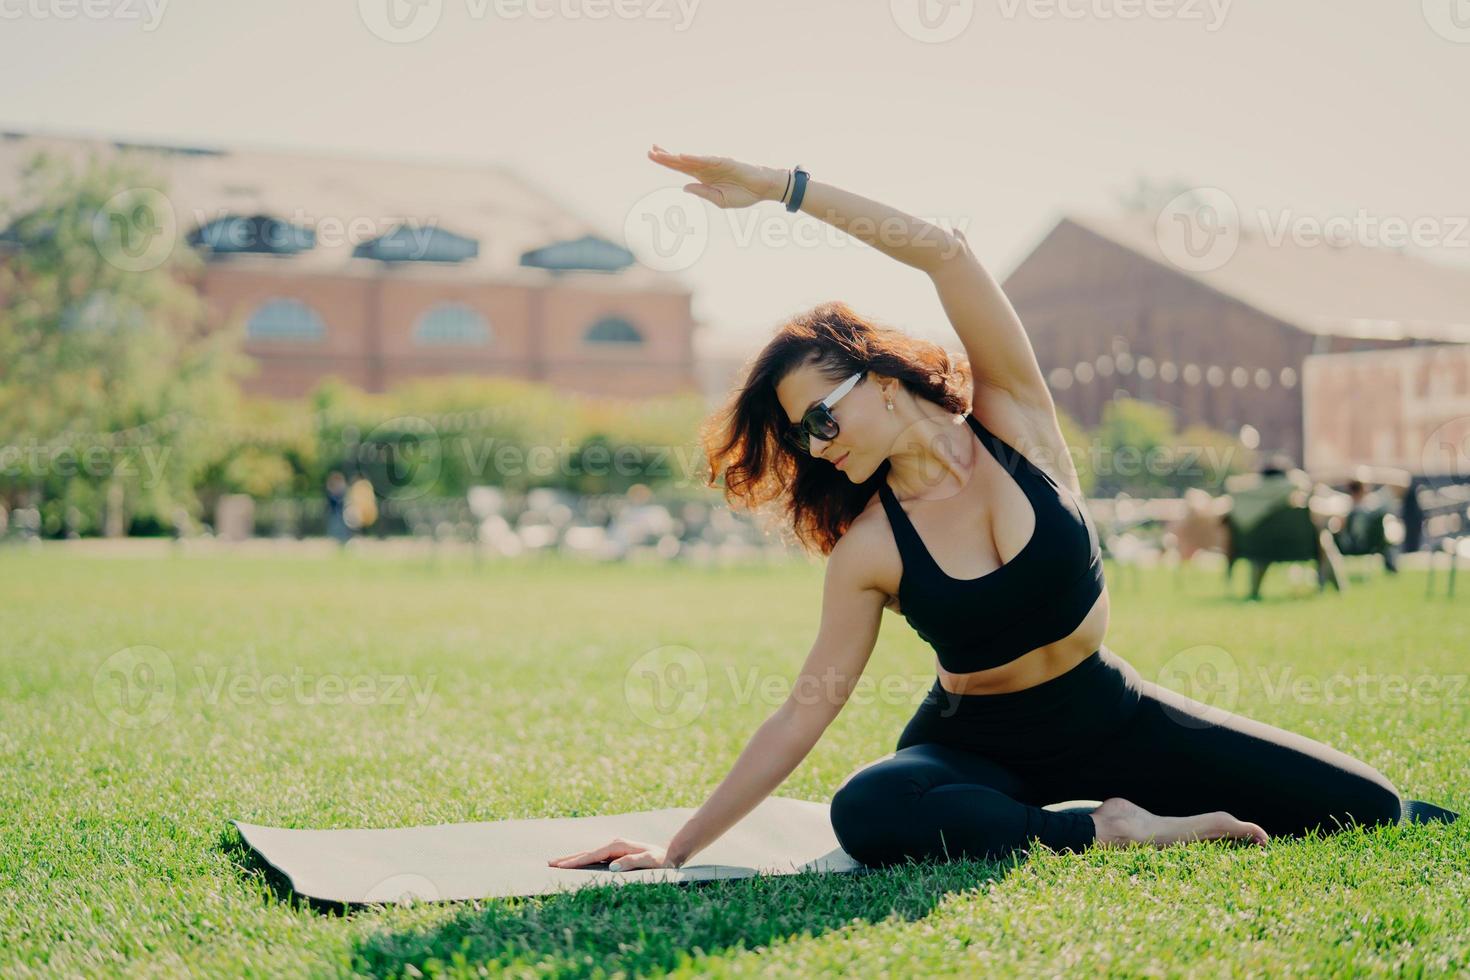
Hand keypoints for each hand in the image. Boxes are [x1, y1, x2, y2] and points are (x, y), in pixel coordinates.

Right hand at [547, 837, 675, 871]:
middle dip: (568, 858)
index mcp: (618, 846)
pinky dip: (582, 860)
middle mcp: (614, 844)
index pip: (592, 855)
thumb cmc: (661, 861)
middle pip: (586, 852)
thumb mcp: (649, 862)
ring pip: (589, 854)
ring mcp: (614, 848)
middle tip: (550, 863)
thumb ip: (631, 863)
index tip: (561, 866)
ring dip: (573, 859)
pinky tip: (576, 864)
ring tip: (557, 863)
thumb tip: (611, 867)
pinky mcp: (615, 854)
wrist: (670, 855)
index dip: (576, 861)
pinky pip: (595, 858)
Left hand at [647, 144, 784, 209]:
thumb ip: (702, 193)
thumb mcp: (720, 200)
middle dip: (666, 156)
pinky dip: (695, 158)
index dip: (667, 162)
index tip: (653, 155)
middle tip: (650, 151)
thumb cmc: (744, 194)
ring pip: (691, 160)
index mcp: (703, 178)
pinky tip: (683, 157)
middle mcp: (706, 169)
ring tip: (659, 153)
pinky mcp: (725, 162)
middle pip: (681, 162)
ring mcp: (714, 164)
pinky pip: (707, 160)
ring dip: (675, 157)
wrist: (762, 189)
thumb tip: (685, 187)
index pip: (681, 168)